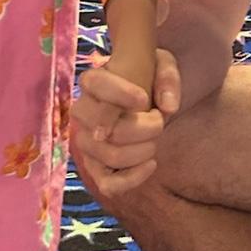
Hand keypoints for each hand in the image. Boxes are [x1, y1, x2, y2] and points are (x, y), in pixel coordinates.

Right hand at [71, 48, 179, 196]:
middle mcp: (81, 112)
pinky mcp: (95, 167)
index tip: (144, 98)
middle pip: (107, 129)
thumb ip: (168, 78)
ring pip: (110, 156)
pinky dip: (132, 178)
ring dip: (142, 151)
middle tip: (158, 121)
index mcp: (92, 82)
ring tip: (154, 140)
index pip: (96, 85)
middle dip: (144, 129)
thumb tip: (169, 107)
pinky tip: (151, 164)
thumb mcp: (162, 66)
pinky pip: (107, 184)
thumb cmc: (147, 80)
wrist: (138, 99)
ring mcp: (86, 142)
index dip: (121, 93)